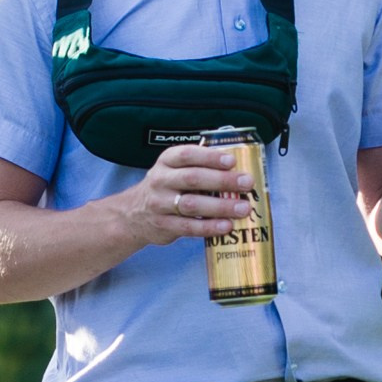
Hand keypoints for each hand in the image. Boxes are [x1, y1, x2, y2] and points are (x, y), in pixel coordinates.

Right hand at [125, 141, 256, 248]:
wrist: (133, 214)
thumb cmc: (166, 187)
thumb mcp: (174, 170)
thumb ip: (199, 167)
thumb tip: (238, 169)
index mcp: (167, 161)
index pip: (187, 154)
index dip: (210, 157)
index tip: (232, 160)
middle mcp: (161, 180)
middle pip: (193, 178)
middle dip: (222, 180)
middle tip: (247, 183)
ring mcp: (160, 204)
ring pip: (192, 204)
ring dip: (220, 206)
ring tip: (243, 208)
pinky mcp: (164, 225)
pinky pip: (189, 227)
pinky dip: (209, 227)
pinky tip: (226, 226)